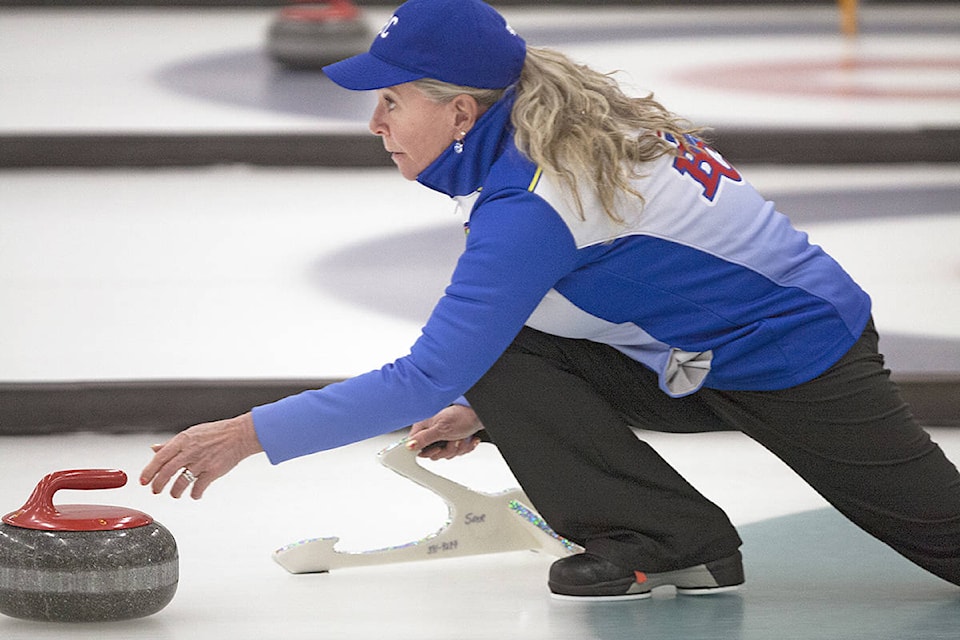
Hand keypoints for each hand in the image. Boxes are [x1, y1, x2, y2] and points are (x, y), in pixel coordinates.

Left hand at [140, 412, 262, 499]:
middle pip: (167, 472)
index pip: (160, 457)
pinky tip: (194, 494)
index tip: (143, 481)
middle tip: (156, 490)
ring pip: (181, 482)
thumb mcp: (191, 433)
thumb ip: (172, 443)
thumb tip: (155, 449)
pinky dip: (195, 494)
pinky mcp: (213, 471)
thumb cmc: (217, 433)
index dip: (149, 471)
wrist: (240, 435)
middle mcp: (190, 451)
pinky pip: (199, 487)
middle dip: (158, 484)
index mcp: (183, 440)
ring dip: (175, 492)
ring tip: (175, 494)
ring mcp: (202, 462)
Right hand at [407, 404, 482, 460]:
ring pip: (446, 454)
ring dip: (457, 448)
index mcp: (423, 427)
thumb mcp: (441, 429)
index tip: (437, 448)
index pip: (416, 446)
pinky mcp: (452, 442)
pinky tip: (466, 439)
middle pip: (433, 454)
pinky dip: (464, 447)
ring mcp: (442, 438)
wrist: (478, 415)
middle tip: (452, 440)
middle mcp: (431, 433)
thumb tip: (408, 445)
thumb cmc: (461, 416)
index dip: (428, 451)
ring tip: (461, 437)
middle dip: (447, 450)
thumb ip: (424, 438)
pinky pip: (455, 453)